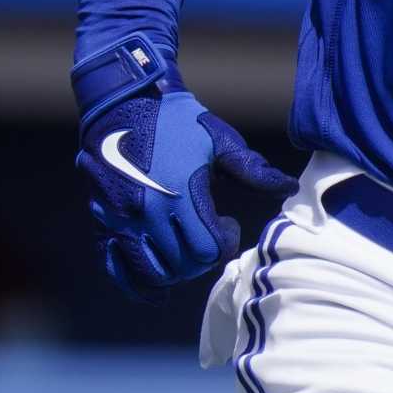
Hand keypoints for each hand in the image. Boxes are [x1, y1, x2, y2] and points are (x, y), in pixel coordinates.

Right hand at [75, 50, 295, 302]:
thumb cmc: (177, 121)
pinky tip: (154, 289)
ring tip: (185, 253)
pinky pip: (117, 268)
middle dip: (202, 259)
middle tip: (209, 238)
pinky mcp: (103, 222)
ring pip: (151, 274)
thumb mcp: (220, 140)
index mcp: (181, 194)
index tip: (227, 224)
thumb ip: (254, 170)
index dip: (225, 244)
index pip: (207, 249)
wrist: (123, 104)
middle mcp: (148, 213)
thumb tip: (289, 188)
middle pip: (182, 266)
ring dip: (175, 273)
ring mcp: (121, 220)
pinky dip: (137, 283)